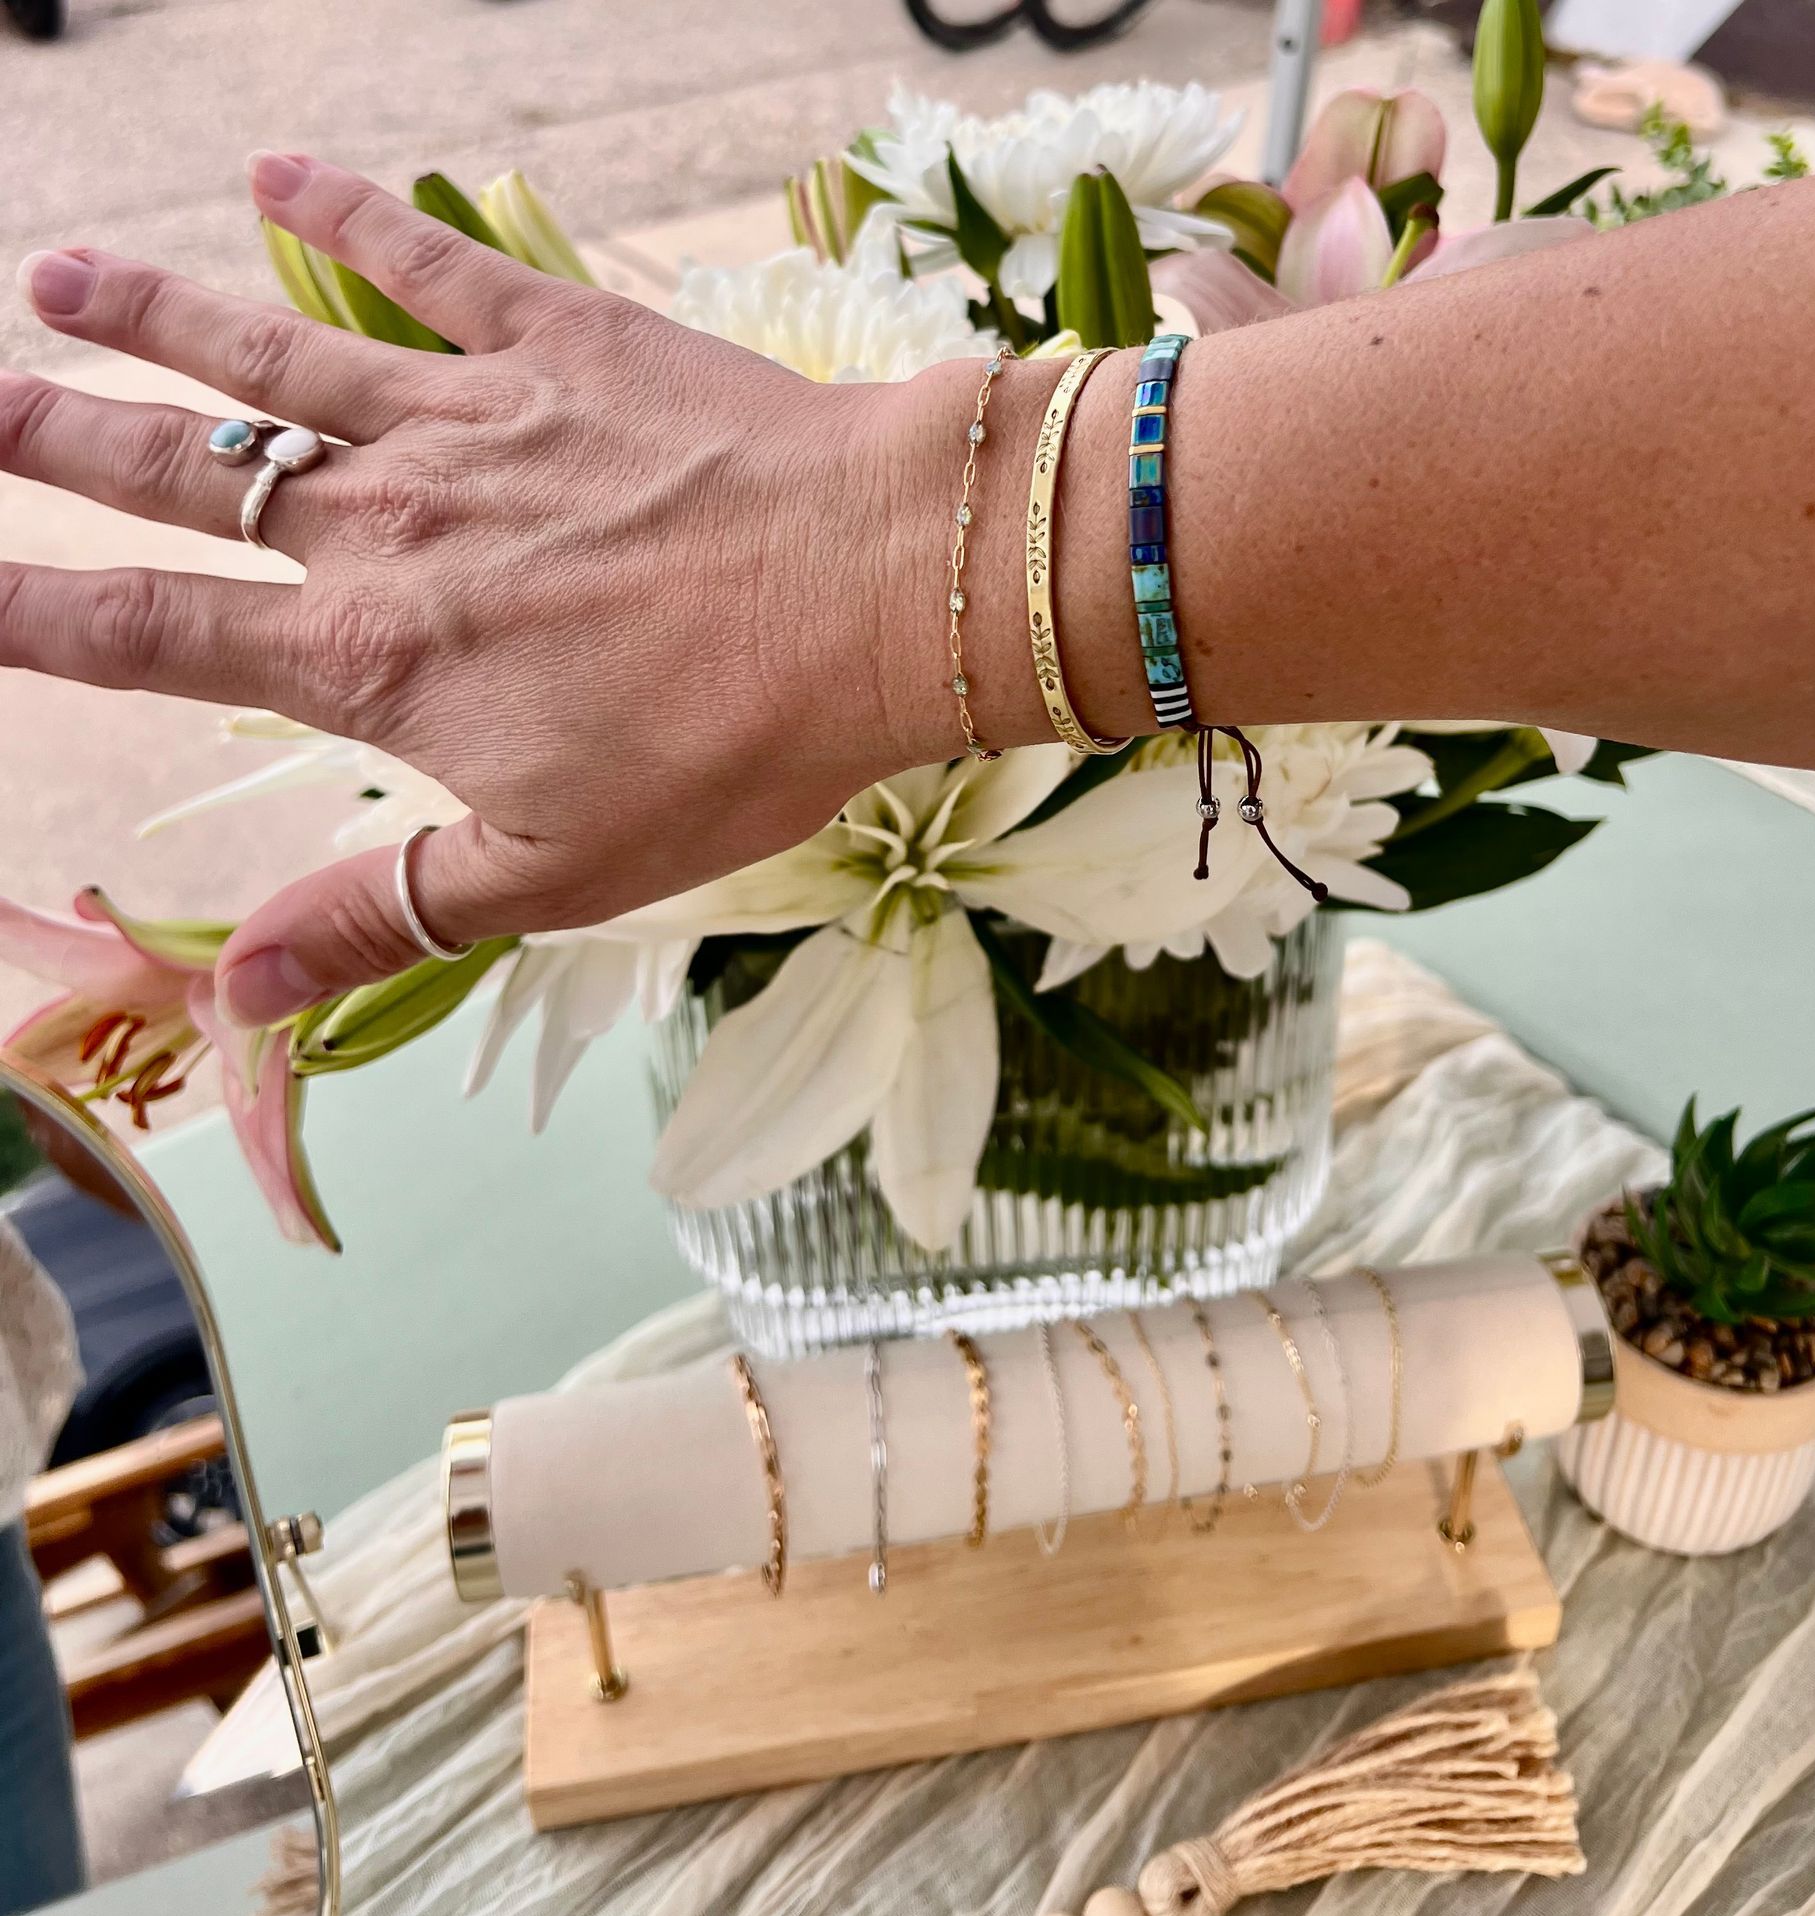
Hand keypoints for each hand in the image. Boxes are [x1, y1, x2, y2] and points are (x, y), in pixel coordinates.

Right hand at [1, 154, 954, 1025]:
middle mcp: (390, 524)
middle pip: (182, 475)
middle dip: (59, 437)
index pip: (152, 637)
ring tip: (58, 278)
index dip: (31, 614)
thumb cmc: (735, 748)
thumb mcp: (558, 871)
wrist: (879, 595)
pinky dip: (348, 214)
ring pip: (271, 360)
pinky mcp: (560, 344)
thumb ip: (387, 911)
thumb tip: (243, 995)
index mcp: (374, 661)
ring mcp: (470, 419)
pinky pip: (425, 265)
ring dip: (156, 316)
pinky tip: (278, 172)